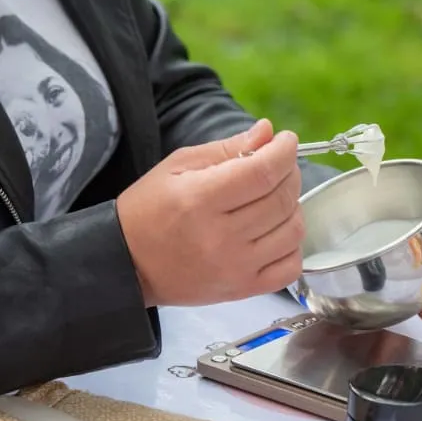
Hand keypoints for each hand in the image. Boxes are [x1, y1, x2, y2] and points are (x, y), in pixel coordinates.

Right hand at [117, 119, 303, 306]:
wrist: (128, 265)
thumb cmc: (150, 210)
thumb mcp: (178, 166)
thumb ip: (227, 148)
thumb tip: (268, 131)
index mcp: (200, 199)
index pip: (263, 172)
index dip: (283, 151)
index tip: (286, 140)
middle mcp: (221, 236)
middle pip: (281, 199)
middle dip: (290, 173)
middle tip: (280, 165)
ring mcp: (236, 267)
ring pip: (292, 230)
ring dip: (293, 207)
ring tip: (275, 198)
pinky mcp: (244, 289)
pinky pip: (290, 267)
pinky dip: (293, 245)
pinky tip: (277, 232)